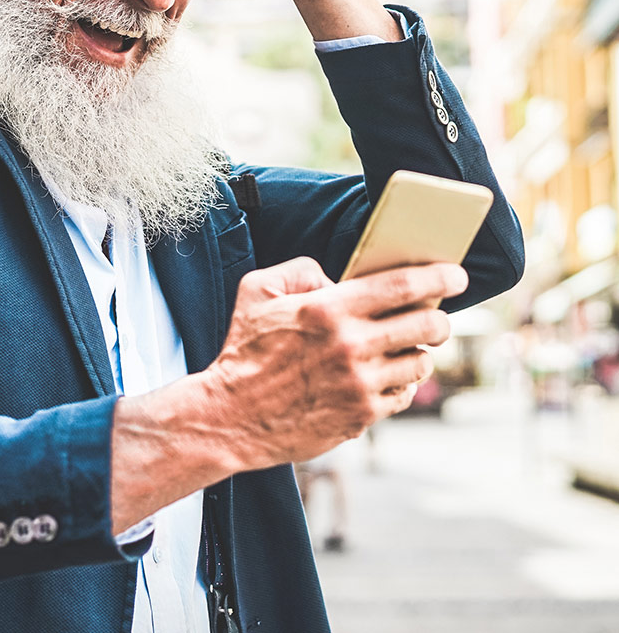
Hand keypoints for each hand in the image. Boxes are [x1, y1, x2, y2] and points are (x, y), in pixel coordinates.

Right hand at [201, 257, 467, 467]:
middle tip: (434, 316)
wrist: (231, 416)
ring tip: (402, 349)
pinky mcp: (362, 416)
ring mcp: (360, 384)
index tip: (456, 275)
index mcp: (329, 309)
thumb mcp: (257, 291)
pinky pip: (404, 395)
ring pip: (421, 363)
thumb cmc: (243, 350)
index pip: (402, 286)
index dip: (439, 276)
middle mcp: (351, 346)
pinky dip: (402, 384)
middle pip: (428, 325)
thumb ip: (300, 271)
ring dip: (418, 352)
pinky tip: (383, 377)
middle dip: (439, 317)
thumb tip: (335, 277)